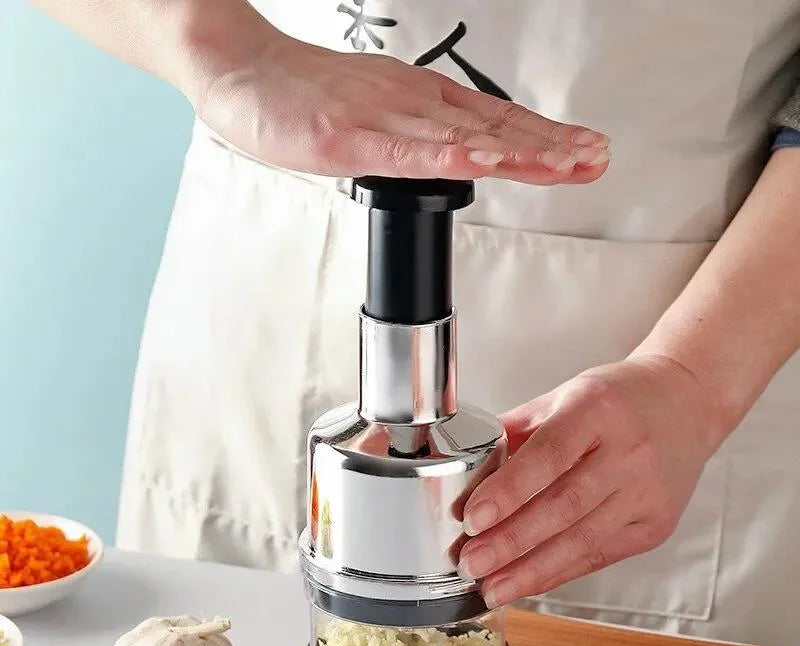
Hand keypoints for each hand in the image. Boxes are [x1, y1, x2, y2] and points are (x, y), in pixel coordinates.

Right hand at [188, 13, 609, 183]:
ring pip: (460, 140)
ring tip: (564, 163)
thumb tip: (455, 157)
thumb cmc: (303, 97)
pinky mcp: (349, 137)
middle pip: (491, 131)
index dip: (542, 141)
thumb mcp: (373, 116)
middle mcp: (413, 106)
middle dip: (549, 148)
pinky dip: (445, 159)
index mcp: (420, 104)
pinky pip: (404, 151)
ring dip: (515, 153)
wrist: (243, 69)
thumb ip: (415, 139)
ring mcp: (383, 120)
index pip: (493, 126)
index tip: (584, 153)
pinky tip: (479, 165)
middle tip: (596, 157)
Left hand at [457, 355, 722, 607]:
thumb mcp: (562, 397)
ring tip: (490, 586)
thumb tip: (463, 467)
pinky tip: (525, 582)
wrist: (686, 404)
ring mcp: (647, 492)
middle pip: (564, 505)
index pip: (550, 455)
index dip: (509, 490)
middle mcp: (629, 452)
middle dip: (511, 541)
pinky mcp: (655, 525)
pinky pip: (599, 555)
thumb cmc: (616, 399)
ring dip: (530, 569)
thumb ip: (514, 431)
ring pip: (583, 540)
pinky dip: (558, 573)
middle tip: (470, 562)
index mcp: (598, 409)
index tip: (473, 518)